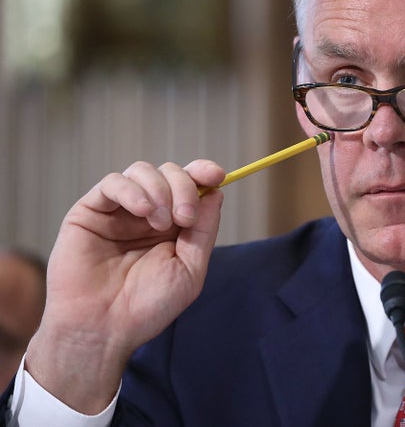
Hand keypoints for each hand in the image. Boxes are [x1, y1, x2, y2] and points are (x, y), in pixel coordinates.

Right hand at [24, 159, 224, 412]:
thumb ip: (204, 230)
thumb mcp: (189, 269)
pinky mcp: (90, 211)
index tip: (217, 175)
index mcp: (174, 225)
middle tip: (185, 218)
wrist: (103, 329)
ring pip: (143, 171)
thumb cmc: (147, 307)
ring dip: (160, 190)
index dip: (204, 172)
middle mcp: (148, 213)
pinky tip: (142, 211)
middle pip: (171, 173)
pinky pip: (113, 182)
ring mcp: (119, 211)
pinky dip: (132, 190)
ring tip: (161, 224)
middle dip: (184, 188)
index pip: (191, 184)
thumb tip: (216, 192)